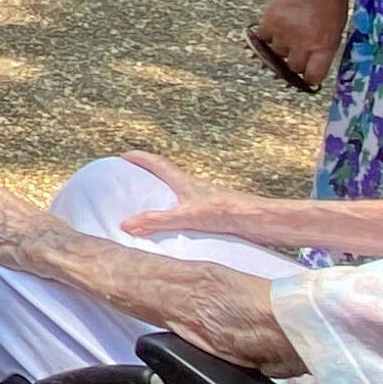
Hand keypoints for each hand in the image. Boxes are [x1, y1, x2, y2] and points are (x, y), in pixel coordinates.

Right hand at [116, 151, 273, 246]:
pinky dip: (174, 212)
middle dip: (147, 175)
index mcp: (185, 183)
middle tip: (130, 179)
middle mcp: (193, 188)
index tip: (122, 156)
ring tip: (146, 205)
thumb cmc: (228, 213)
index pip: (157, 164)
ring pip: (177, 193)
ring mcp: (203, 200)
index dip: (139, 159)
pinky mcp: (212, 214)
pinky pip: (186, 209)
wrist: (260, 222)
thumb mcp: (187, 217)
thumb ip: (157, 221)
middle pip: (166, 176)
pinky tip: (173, 228)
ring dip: (161, 195)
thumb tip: (126, 223)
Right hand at [249, 0, 347, 92]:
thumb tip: (314, 63)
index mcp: (323, 46)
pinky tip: (274, 32)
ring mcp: (283, 34)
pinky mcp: (269, 23)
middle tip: (299, 54)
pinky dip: (266, 39)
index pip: (313, 77)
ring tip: (288, 36)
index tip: (310, 77)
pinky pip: (263, 40)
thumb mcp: (337, 27)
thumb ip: (325, 47)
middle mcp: (302, 43)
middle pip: (293, 68)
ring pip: (277, 55)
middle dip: (296, 64)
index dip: (311, 79)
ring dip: (281, 50)